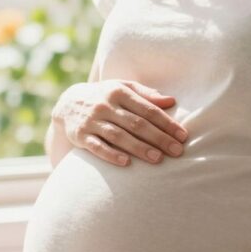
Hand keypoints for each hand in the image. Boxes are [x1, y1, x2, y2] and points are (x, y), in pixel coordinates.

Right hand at [54, 80, 188, 167]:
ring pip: (118, 136)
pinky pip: (97, 146)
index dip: (167, 123)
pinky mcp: (81, 136)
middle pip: (136, 123)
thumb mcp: (122, 88)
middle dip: (158, 138)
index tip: (183, 136)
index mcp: (119, 92)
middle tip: (177, 151)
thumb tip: (171, 101)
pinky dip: (111, 155)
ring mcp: (92, 121)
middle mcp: (105, 105)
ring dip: (139, 148)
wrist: (68, 103)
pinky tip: (126, 163)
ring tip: (158, 159)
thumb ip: (146, 94)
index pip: (148, 109)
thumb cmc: (104, 96)